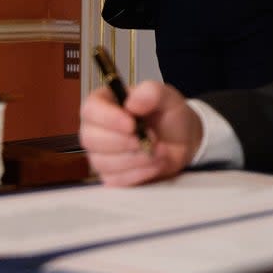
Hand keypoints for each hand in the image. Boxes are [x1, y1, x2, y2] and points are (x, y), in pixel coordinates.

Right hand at [79, 80, 202, 185]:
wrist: (182, 141)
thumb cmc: (169, 115)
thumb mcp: (167, 97)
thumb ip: (151, 92)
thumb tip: (132, 103)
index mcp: (105, 102)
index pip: (91, 109)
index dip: (108, 118)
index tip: (132, 125)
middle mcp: (96, 128)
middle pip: (90, 138)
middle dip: (123, 142)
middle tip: (151, 139)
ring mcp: (100, 154)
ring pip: (103, 162)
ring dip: (136, 158)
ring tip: (160, 151)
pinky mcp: (110, 175)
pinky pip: (116, 179)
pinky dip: (140, 173)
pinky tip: (156, 164)